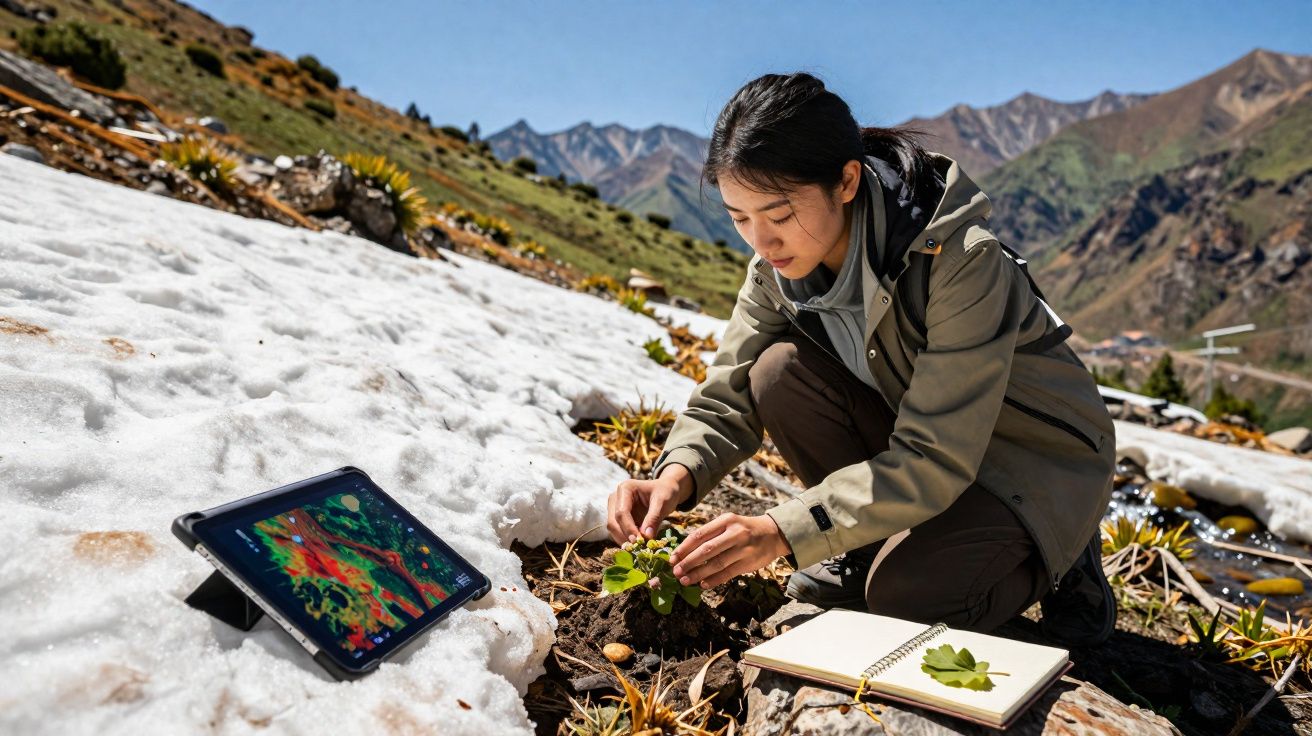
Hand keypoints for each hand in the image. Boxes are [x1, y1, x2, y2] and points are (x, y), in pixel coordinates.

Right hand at [606, 476, 689, 545]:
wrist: (666, 491)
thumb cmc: (666, 493)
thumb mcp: (663, 502)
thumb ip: (654, 518)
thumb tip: (646, 537)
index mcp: (625, 488)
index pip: (621, 512)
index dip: (628, 528)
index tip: (638, 541)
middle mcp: (616, 498)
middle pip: (613, 522)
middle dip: (625, 537)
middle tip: (638, 549)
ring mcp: (615, 508)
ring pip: (613, 529)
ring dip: (625, 540)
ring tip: (640, 548)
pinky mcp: (618, 518)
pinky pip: (619, 532)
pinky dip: (627, 540)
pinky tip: (638, 545)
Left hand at [668, 513, 789, 588]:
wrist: (773, 533)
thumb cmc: (744, 529)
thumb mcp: (728, 523)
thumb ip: (710, 535)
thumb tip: (685, 552)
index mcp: (725, 521)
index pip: (699, 535)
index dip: (684, 548)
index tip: (672, 558)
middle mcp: (734, 533)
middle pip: (706, 550)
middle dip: (688, 562)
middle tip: (675, 571)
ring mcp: (743, 548)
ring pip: (716, 563)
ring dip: (698, 573)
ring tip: (685, 580)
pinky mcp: (749, 562)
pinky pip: (728, 573)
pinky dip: (714, 580)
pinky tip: (703, 584)